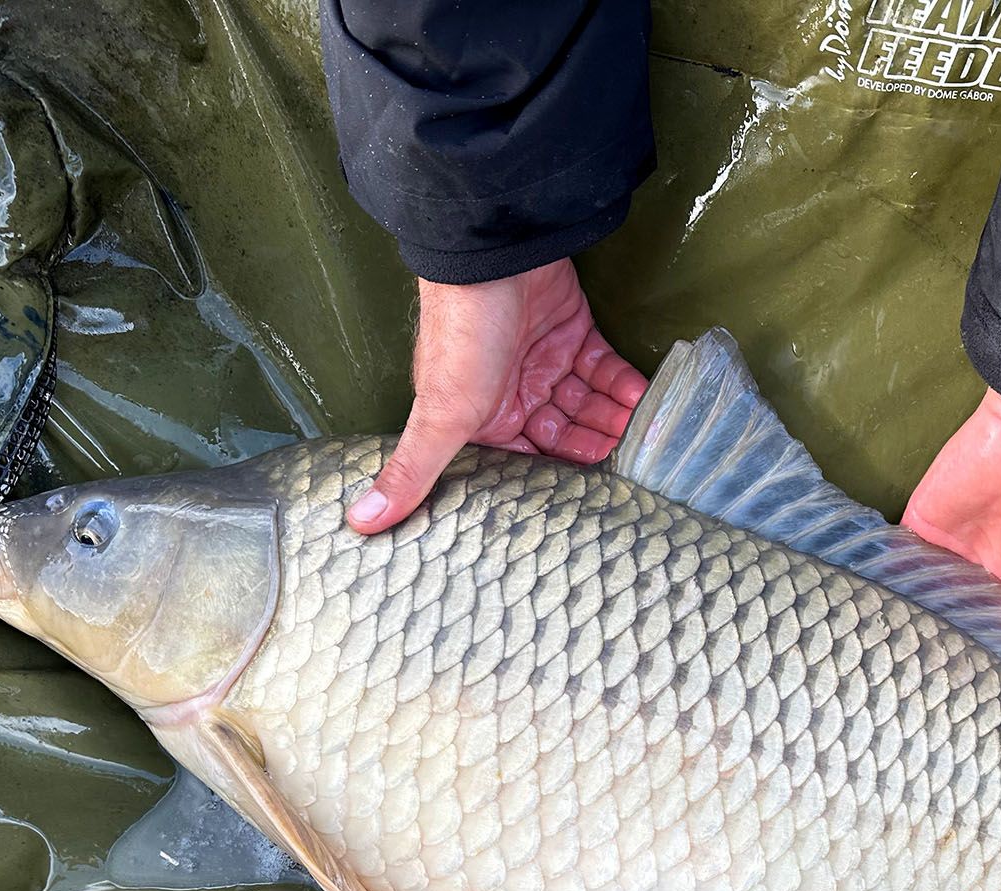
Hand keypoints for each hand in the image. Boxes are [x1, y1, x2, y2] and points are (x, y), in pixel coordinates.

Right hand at [347, 261, 647, 532]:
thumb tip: (359, 525)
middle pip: (563, 433)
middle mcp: (513, 393)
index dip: (556, 476)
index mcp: (481, 419)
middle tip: (627, 456)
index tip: (590, 496)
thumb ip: (413, 471)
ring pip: (586, 403)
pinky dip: (623, 383)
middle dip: (594, 443)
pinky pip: (603, 368)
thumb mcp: (441, 415)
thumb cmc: (463, 337)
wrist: (493, 255)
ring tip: (641, 427)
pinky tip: (641, 396)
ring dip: (614, 416)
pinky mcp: (572, 330)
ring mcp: (544, 360)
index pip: (525, 462)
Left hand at [903, 389, 1000, 688]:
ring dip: (911, 626)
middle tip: (924, 697)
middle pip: (960, 628)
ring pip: (925, 601)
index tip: (976, 705)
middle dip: (945, 655)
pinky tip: (874, 619)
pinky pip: (896, 563)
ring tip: (891, 667)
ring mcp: (955, 552)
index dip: (993, 672)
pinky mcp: (923, 526)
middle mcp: (993, 578)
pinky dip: (885, 585)